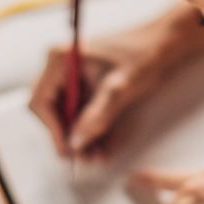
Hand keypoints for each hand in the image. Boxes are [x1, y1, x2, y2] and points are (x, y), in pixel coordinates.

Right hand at [29, 2, 203, 158]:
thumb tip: (75, 143)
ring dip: (80, 137)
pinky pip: (79, 111)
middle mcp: (59, 65)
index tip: (69, 150)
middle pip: (51, 110)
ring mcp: (70, 75)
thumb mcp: (119, 88)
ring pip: (66, 114)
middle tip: (85, 159)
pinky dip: (90, 128)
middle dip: (68, 136)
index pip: (41, 101)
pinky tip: (103, 144)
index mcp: (60, 58)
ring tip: (97, 156)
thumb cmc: (142, 56)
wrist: (162, 44)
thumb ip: (97, 116)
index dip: (52, 129)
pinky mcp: (83, 84)